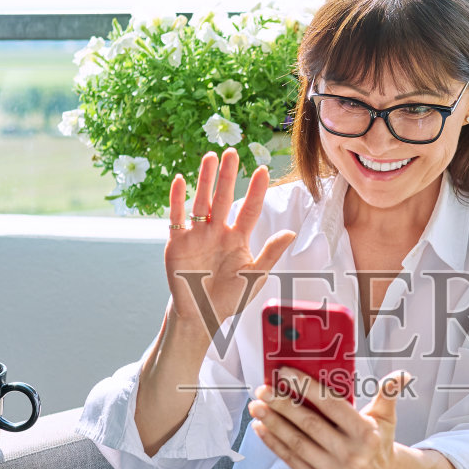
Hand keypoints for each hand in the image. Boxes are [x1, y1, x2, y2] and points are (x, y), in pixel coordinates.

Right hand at [165, 148, 294, 343]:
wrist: (201, 316)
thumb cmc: (229, 298)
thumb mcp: (254, 277)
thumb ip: (270, 253)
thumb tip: (290, 232)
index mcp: (238, 238)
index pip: (250, 209)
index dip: (257, 190)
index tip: (264, 170)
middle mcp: (217, 231)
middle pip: (224, 198)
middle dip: (228, 176)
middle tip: (232, 152)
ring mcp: (197, 235)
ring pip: (202, 201)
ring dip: (205, 180)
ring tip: (210, 158)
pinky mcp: (177, 242)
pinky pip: (177, 217)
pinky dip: (177, 199)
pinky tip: (181, 181)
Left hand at [249, 368, 412, 468]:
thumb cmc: (378, 440)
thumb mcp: (386, 416)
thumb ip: (388, 394)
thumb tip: (401, 375)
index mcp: (366, 433)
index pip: (330, 405)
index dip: (306, 387)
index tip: (284, 373)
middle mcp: (350, 454)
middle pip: (309, 424)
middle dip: (282, 404)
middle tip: (262, 389)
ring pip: (296, 442)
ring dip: (272, 423)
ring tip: (256, 406)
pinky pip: (291, 460)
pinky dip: (274, 443)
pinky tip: (261, 428)